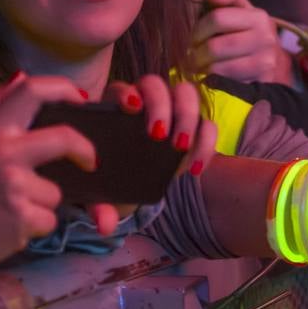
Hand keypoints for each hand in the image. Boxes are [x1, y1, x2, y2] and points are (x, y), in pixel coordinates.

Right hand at [0, 75, 94, 273]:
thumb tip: (22, 77)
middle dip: (84, 149)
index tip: (80, 102)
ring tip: (17, 207)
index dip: (64, 90)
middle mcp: (2, 148)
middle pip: (64, 137)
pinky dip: (39, 225)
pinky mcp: (21, 215)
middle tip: (90, 161)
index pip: (33, 89)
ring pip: (57, 190)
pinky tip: (15, 225)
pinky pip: (50, 218)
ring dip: (44, 202)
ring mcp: (12, 182)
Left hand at [97, 79, 217, 226]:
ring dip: (187, 115)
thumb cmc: (109, 181)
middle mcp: (145, 103)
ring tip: (181, 146)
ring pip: (186, 93)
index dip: (128, 94)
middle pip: (156, 84)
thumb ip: (100, 206)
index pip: (121, 88)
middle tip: (160, 135)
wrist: (131, 186)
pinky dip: (207, 142)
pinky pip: (207, 125)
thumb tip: (105, 225)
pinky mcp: (194, 128)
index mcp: (114, 109)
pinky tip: (196, 169)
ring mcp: (172, 111)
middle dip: (161, 105)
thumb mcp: (101, 194)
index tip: (132, 109)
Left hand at [192, 0, 292, 84]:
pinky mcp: (260, 85)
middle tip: (189, 57)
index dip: (198, 29)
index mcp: (258, 17)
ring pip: (218, 69)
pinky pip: (226, 87)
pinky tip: (210, 79)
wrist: (271, 60)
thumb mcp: (239, 8)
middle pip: (215, 47)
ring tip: (197, 68)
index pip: (217, 18)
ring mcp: (265, 65)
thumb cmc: (244, 31)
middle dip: (196, 54)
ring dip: (201, 70)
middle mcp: (266, 40)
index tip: (192, 38)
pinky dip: (212, 84)